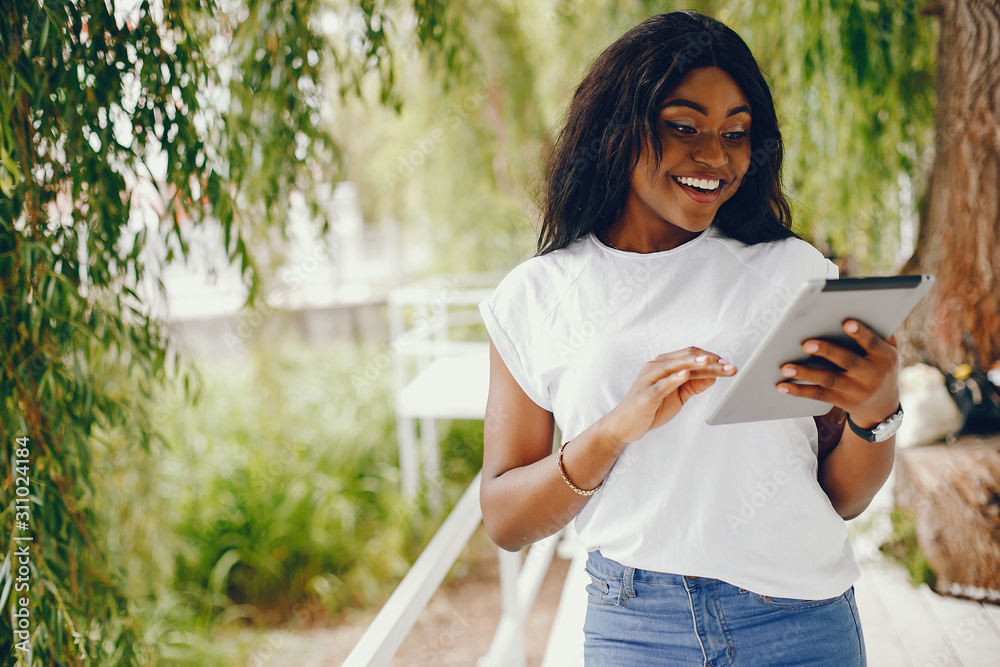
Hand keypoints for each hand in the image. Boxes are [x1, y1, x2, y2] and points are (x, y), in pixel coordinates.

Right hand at [601, 347, 736, 446]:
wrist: (623, 426)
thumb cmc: (649, 408)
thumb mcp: (677, 397)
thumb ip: (693, 386)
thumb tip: (713, 376)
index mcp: (664, 365)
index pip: (691, 355)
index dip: (712, 359)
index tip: (729, 365)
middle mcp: (656, 367)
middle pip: (686, 358)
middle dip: (710, 361)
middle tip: (729, 366)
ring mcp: (649, 379)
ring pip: (675, 367)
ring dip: (694, 364)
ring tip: (710, 362)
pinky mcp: (645, 394)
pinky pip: (661, 384)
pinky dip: (674, 378)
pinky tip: (686, 375)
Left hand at [777, 320, 899, 427]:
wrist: (884, 404)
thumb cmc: (879, 366)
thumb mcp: (886, 351)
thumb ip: (875, 335)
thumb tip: (852, 311)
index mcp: (884, 357)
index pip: (873, 343)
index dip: (861, 333)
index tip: (847, 323)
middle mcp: (873, 374)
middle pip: (848, 361)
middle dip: (827, 351)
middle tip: (806, 345)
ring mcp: (858, 390)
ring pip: (829, 380)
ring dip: (806, 373)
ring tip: (786, 368)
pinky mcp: (843, 401)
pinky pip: (819, 395)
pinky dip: (800, 390)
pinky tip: (783, 386)